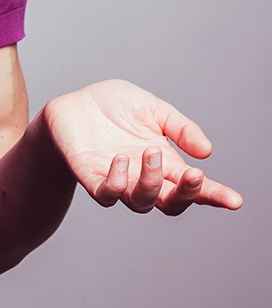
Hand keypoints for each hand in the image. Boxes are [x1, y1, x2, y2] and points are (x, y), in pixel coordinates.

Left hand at [41, 79, 242, 214]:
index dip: (214, 196)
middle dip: (186, 194)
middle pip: (170, 203)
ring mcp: (117, 179)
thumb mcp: (154, 109)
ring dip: (150, 182)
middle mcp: (142, 176)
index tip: (235, 201)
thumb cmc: (114, 107)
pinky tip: (121, 160)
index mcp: (163, 163)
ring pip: (139, 202)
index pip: (192, 186)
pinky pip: (105, 194)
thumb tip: (207, 152)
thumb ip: (180, 128)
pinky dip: (116, 182)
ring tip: (149, 152)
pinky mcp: (90, 176)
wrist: (73, 103)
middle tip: (192, 175)